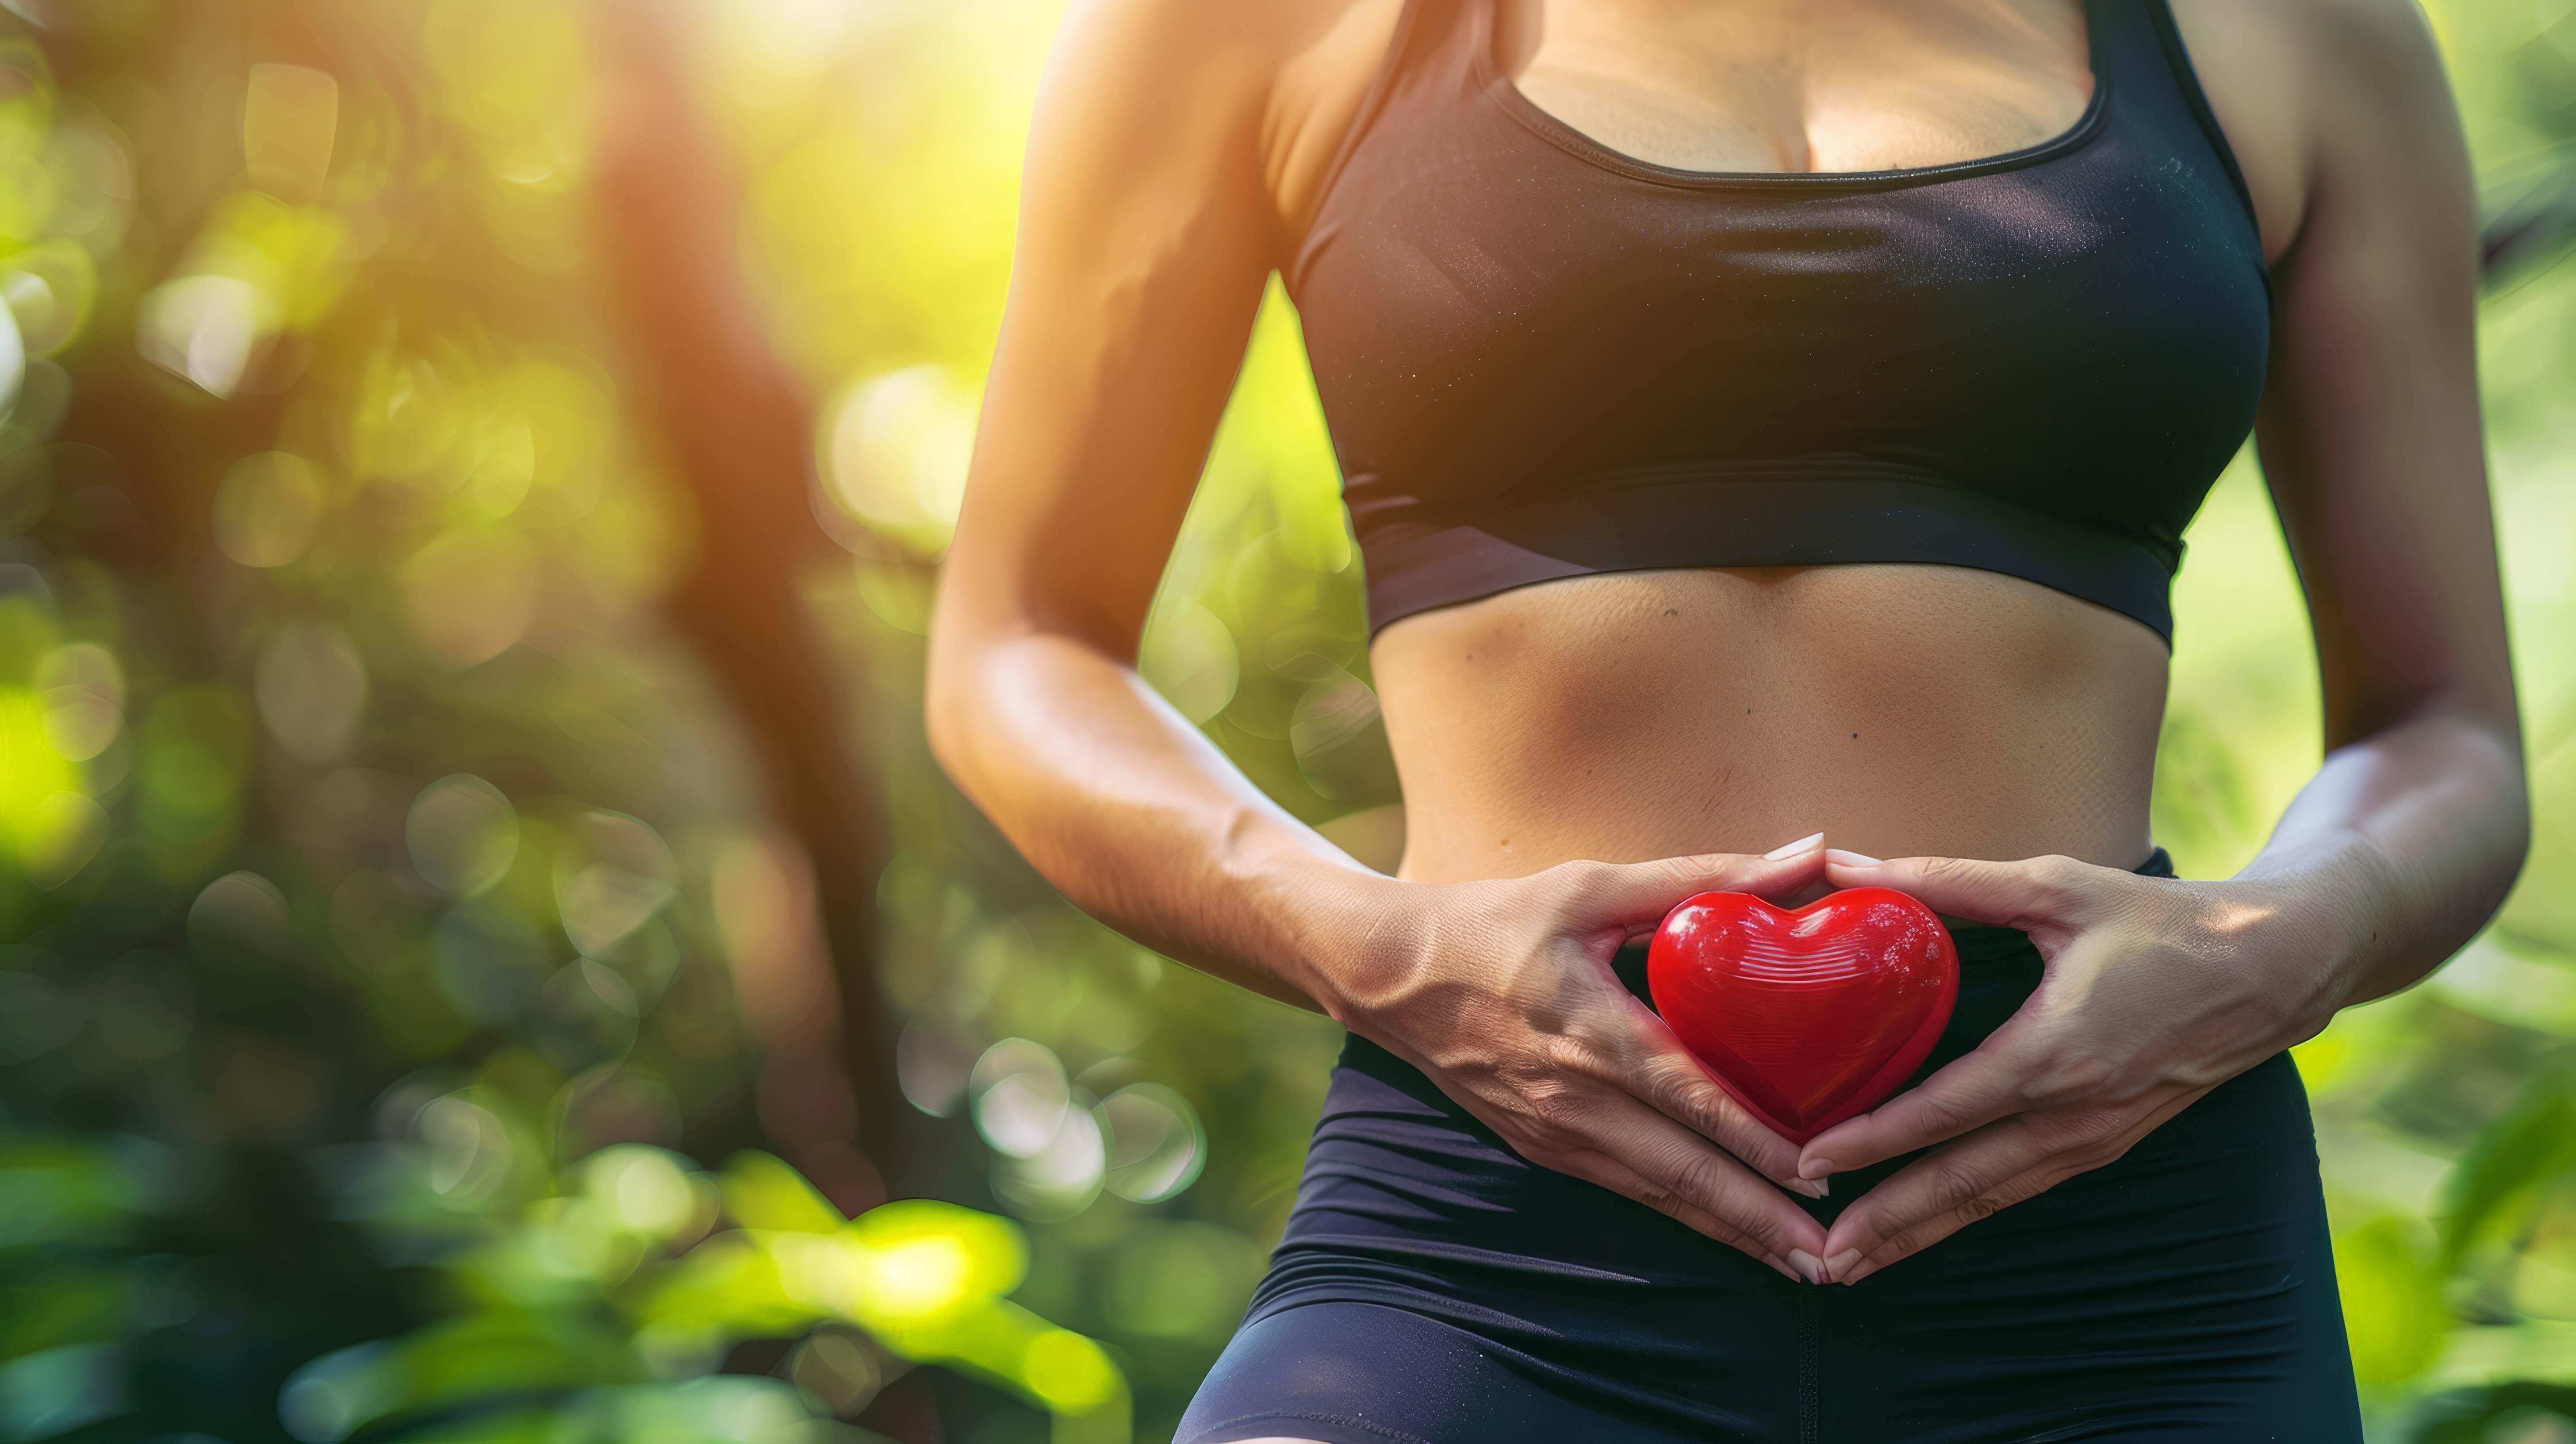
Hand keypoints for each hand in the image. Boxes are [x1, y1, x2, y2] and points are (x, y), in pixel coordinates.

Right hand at [1333, 835, 1840, 1282]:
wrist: (1389, 976)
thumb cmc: (1496, 921)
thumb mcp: (1592, 888)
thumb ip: (1704, 875)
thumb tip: (1813, 852)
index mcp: (1589, 1027)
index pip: (1686, 1096)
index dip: (1752, 1140)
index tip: (1817, 1175)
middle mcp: (1573, 1095)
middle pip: (1681, 1172)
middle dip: (1760, 1220)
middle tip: (1834, 1261)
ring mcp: (1556, 1132)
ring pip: (1659, 1197)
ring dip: (1734, 1234)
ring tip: (1806, 1268)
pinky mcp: (1544, 1148)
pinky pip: (1630, 1190)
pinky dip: (1688, 1217)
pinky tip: (1737, 1235)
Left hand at [1797, 851, 2348, 1284]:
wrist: (2275, 967)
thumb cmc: (2161, 920)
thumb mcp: (2056, 886)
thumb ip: (1948, 879)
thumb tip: (1844, 860)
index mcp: (2056, 1054)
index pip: (1945, 1112)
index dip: (1874, 1141)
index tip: (1811, 1164)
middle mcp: (2074, 1114)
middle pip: (1962, 1184)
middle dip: (1886, 1224)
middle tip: (1815, 1263)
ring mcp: (2094, 1139)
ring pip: (1990, 1201)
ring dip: (1918, 1237)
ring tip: (1850, 1270)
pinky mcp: (2106, 1143)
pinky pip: (2020, 1190)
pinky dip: (1963, 1216)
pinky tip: (1921, 1232)